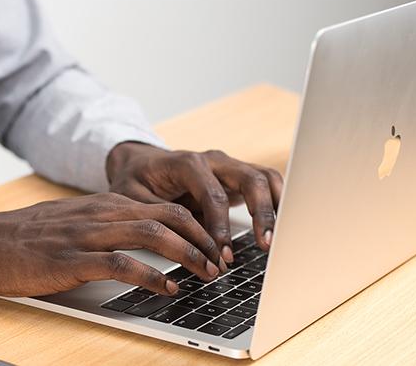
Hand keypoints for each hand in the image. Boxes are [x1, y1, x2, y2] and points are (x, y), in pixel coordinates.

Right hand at [0, 193, 227, 296]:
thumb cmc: (30, 237)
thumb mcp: (76, 221)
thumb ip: (109, 225)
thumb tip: (147, 239)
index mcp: (106, 204)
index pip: (166, 206)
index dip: (200, 226)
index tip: (219, 247)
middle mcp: (102, 214)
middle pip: (169, 216)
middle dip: (204, 239)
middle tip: (224, 262)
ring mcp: (88, 235)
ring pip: (152, 234)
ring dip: (188, 254)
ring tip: (208, 274)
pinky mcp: (73, 260)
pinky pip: (121, 264)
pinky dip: (151, 275)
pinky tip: (168, 288)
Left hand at [105, 142, 282, 262]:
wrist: (140, 163)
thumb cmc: (135, 181)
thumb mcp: (133, 198)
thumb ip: (157, 217)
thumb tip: (179, 246)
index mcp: (187, 163)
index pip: (213, 194)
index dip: (220, 226)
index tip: (223, 254)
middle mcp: (214, 161)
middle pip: (250, 179)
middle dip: (261, 213)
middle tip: (265, 245)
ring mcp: (229, 167)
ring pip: (265, 178)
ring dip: (276, 208)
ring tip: (278, 241)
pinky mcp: (238, 178)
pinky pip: (267, 185)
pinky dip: (279, 203)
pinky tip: (283, 229)